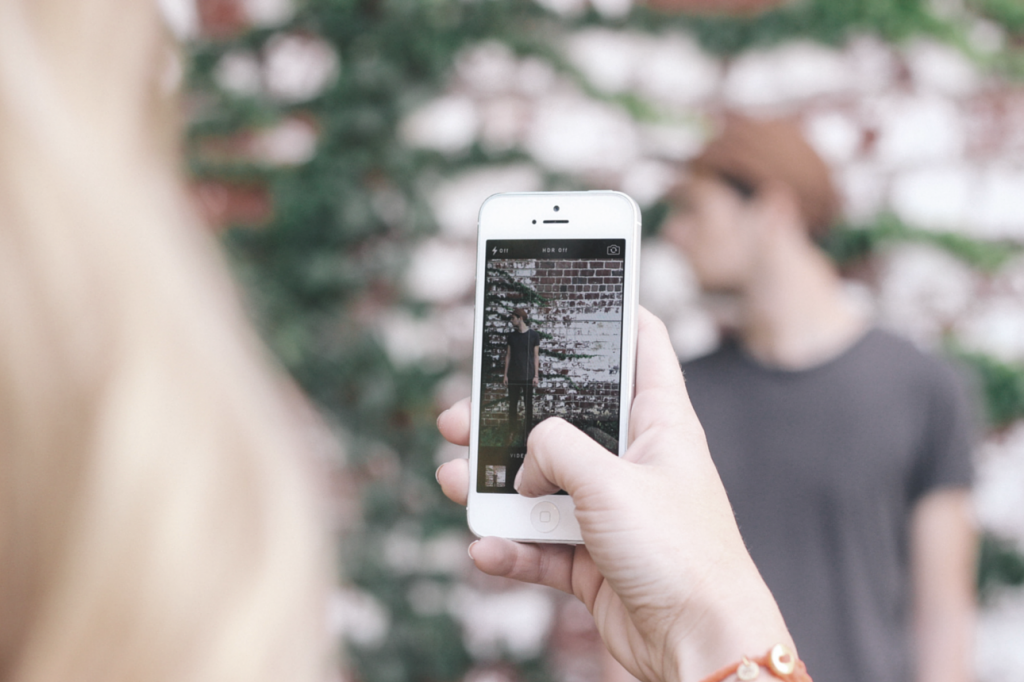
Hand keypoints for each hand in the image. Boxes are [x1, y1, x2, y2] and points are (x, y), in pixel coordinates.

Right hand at [436, 308, 792, 681]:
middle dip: (511, 416)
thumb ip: (556, 449)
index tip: (573, 291)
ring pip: (541, 484)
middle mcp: (634, 461)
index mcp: (658, 422)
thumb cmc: (680, 554)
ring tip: (451, 478)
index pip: (642, 344)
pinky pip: (540, 544)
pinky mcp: (594, 559)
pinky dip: (509, 546)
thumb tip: (525, 458)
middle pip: (566, 420)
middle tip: (464, 412)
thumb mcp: (610, 481)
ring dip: (494, 485)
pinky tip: (485, 546)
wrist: (700, 649)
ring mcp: (612, 511)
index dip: (613, 311)